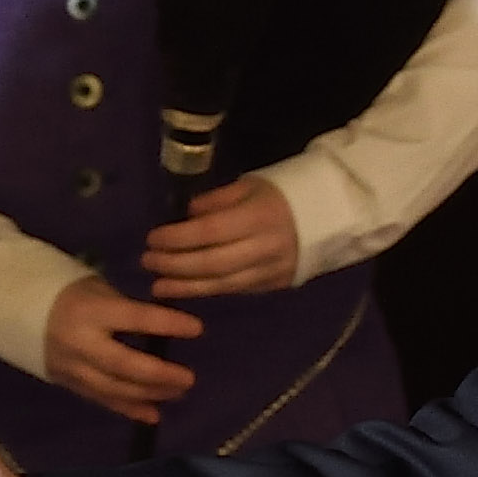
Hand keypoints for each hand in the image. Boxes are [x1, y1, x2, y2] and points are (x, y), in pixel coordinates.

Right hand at [47, 277, 203, 422]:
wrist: (20, 313)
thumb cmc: (72, 295)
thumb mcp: (98, 290)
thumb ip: (128, 311)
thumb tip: (165, 328)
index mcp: (91, 311)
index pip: (135, 318)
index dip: (167, 324)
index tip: (197, 328)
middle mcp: (81, 342)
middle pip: (124, 364)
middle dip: (159, 374)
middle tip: (189, 378)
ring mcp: (73, 367)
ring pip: (115, 388)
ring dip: (149, 394)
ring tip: (178, 393)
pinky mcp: (69, 384)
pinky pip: (103, 400)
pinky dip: (129, 410)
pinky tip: (153, 414)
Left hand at [144, 176, 301, 302]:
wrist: (330, 214)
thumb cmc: (282, 192)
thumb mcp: (250, 185)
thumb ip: (217, 201)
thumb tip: (186, 215)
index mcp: (259, 216)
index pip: (210, 232)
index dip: (178, 238)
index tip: (152, 239)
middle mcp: (265, 248)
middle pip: (213, 263)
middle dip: (175, 265)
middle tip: (147, 262)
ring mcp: (271, 271)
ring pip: (222, 284)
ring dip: (186, 287)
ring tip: (158, 286)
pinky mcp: (274, 285)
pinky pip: (235, 291)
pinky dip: (207, 291)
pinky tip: (185, 290)